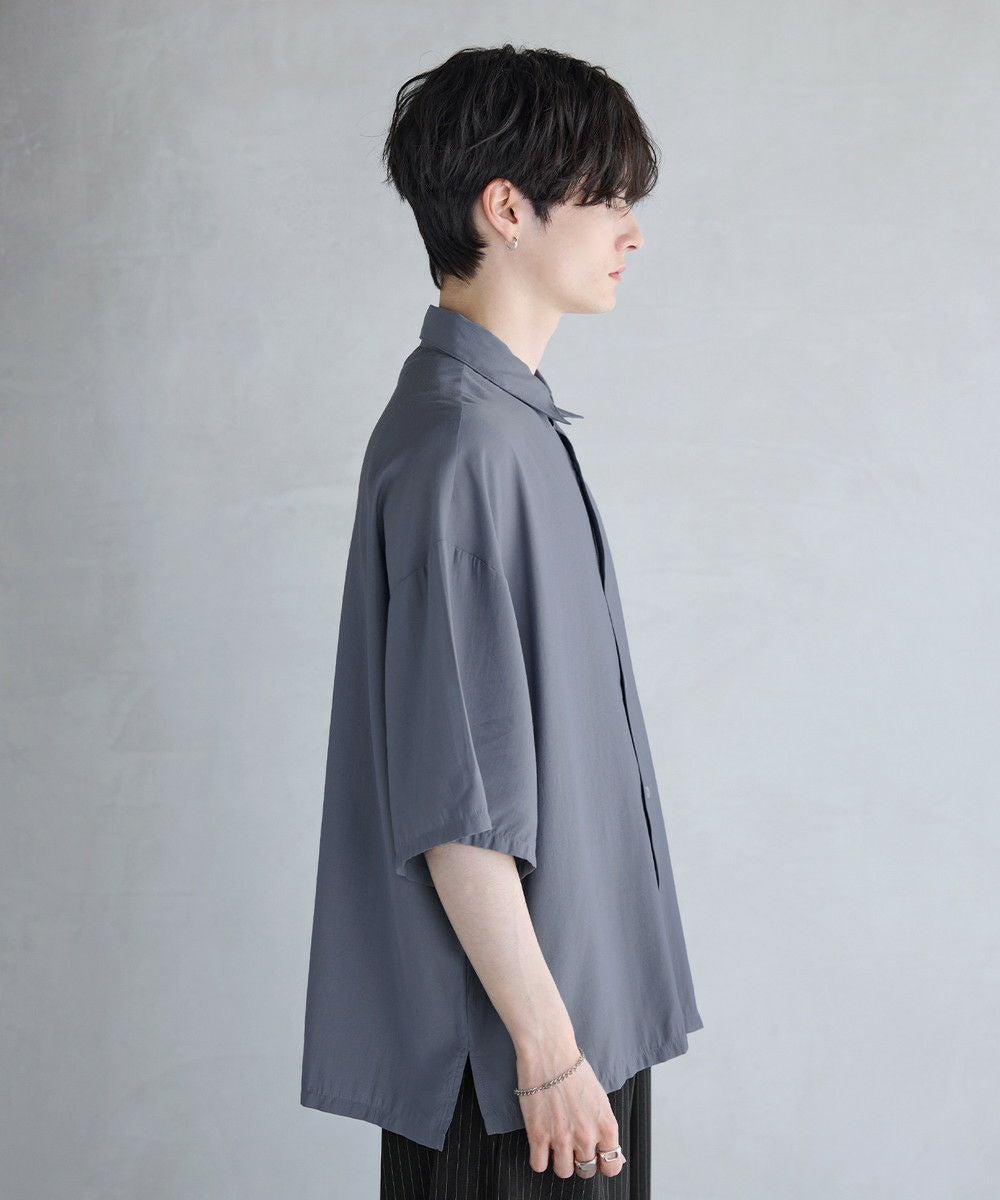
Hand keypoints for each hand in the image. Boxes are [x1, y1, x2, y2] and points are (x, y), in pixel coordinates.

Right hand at [515, 1047, 626, 1179]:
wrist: (549, 1051)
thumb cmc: (574, 1069)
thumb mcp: (600, 1099)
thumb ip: (605, 1128)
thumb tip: (612, 1153)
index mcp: (606, 1126)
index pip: (612, 1167)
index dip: (604, 1164)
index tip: (597, 1158)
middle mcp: (586, 1136)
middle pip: (586, 1171)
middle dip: (580, 1162)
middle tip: (572, 1146)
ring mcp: (561, 1138)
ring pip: (564, 1172)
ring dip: (560, 1161)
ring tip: (556, 1144)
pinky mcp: (538, 1135)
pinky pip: (539, 1166)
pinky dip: (539, 1158)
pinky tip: (540, 1144)